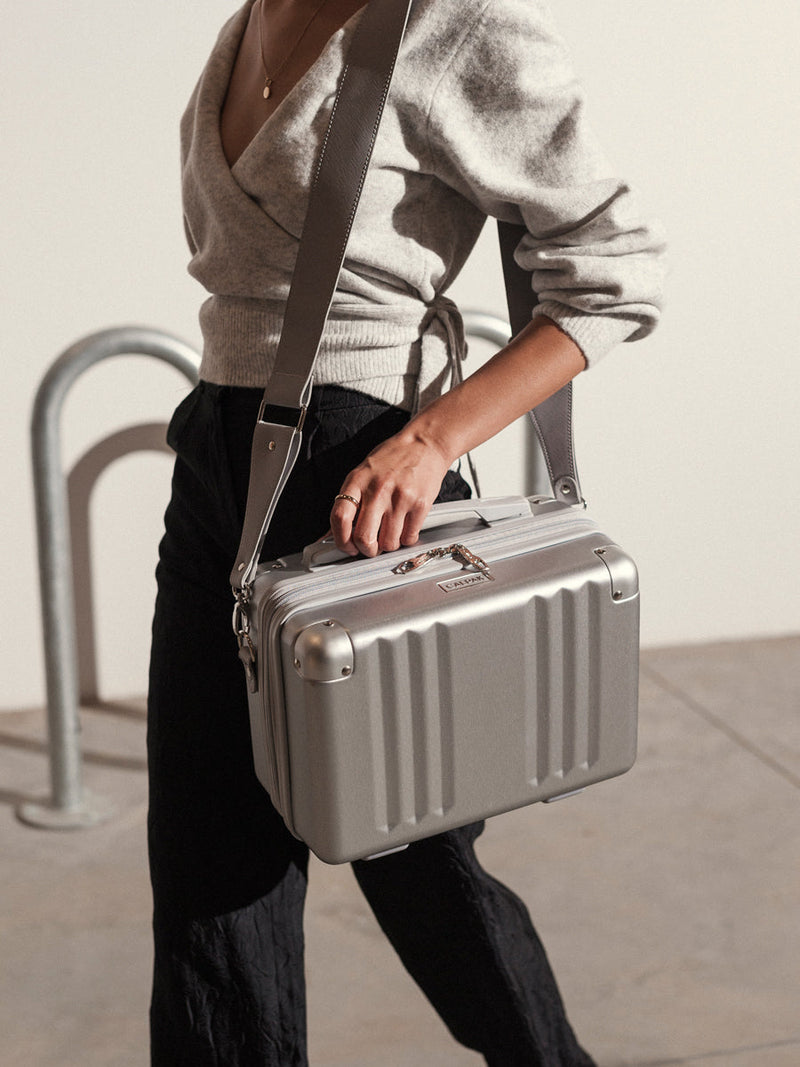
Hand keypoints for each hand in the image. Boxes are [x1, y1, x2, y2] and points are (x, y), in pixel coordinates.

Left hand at [330, 424, 450, 556]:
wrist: (425, 443)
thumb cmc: (393, 458)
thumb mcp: (363, 473)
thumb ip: (349, 501)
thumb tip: (332, 531)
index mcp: (358, 481)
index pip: (340, 517)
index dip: (341, 540)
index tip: (347, 546)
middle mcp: (377, 490)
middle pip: (363, 537)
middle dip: (366, 550)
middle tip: (370, 547)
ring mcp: (400, 498)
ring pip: (388, 543)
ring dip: (388, 545)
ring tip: (390, 533)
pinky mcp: (420, 505)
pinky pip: (409, 537)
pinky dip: (406, 539)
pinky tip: (404, 528)